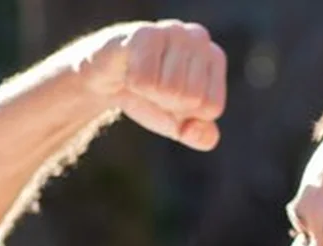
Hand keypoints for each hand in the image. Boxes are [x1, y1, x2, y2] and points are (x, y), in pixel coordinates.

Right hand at [73, 20, 226, 150]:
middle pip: (190, 99)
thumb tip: (194, 128)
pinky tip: (128, 71)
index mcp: (214, 58)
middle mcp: (198, 38)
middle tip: (152, 88)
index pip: (211, 107)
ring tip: (141, 79)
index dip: (187, 115)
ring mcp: (172, 31)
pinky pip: (144, 81)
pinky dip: (132, 85)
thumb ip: (202, 136)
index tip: (172, 99)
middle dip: (166, 104)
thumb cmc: (150, 97)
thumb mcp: (180, 124)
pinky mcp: (144, 34)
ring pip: (169, 90)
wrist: (108, 78)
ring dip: (149, 95)